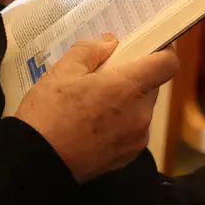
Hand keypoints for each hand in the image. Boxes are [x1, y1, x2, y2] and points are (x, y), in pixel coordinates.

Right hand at [14, 34, 179, 182]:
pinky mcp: (128, 157)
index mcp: (128, 88)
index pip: (167, 64)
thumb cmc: (49, 113)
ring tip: (92, 103)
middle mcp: (140, 114)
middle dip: (132, 77)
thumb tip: (109, 43)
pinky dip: (120, 123)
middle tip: (103, 75)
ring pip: (140, 109)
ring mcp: (136, 138)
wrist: (37, 160)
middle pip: (151, 86)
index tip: (146, 47)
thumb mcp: (62, 71)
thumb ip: (90, 50)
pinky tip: (92, 124)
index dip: (162, 52)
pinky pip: (132, 130)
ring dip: (125, 101)